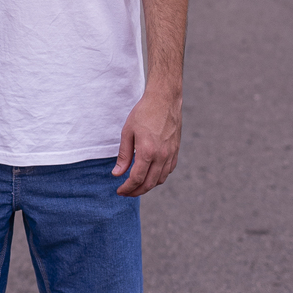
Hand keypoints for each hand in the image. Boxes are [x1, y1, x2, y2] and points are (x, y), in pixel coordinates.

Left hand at [113, 82, 180, 196]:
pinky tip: (150, 174)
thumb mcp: (127, 132)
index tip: (119, 191)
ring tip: (136, 184)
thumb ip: (124, 155)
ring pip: (160, 179)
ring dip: (148, 185)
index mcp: (147, 151)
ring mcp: (171, 154)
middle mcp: (161, 156)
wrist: (164, 100)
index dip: (127, 188)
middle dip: (136, 191)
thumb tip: (117, 174)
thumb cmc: (143, 113)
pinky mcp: (176, 151)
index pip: (137, 178)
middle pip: (149, 183)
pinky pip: (168, 171)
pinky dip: (159, 177)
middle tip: (126, 192)